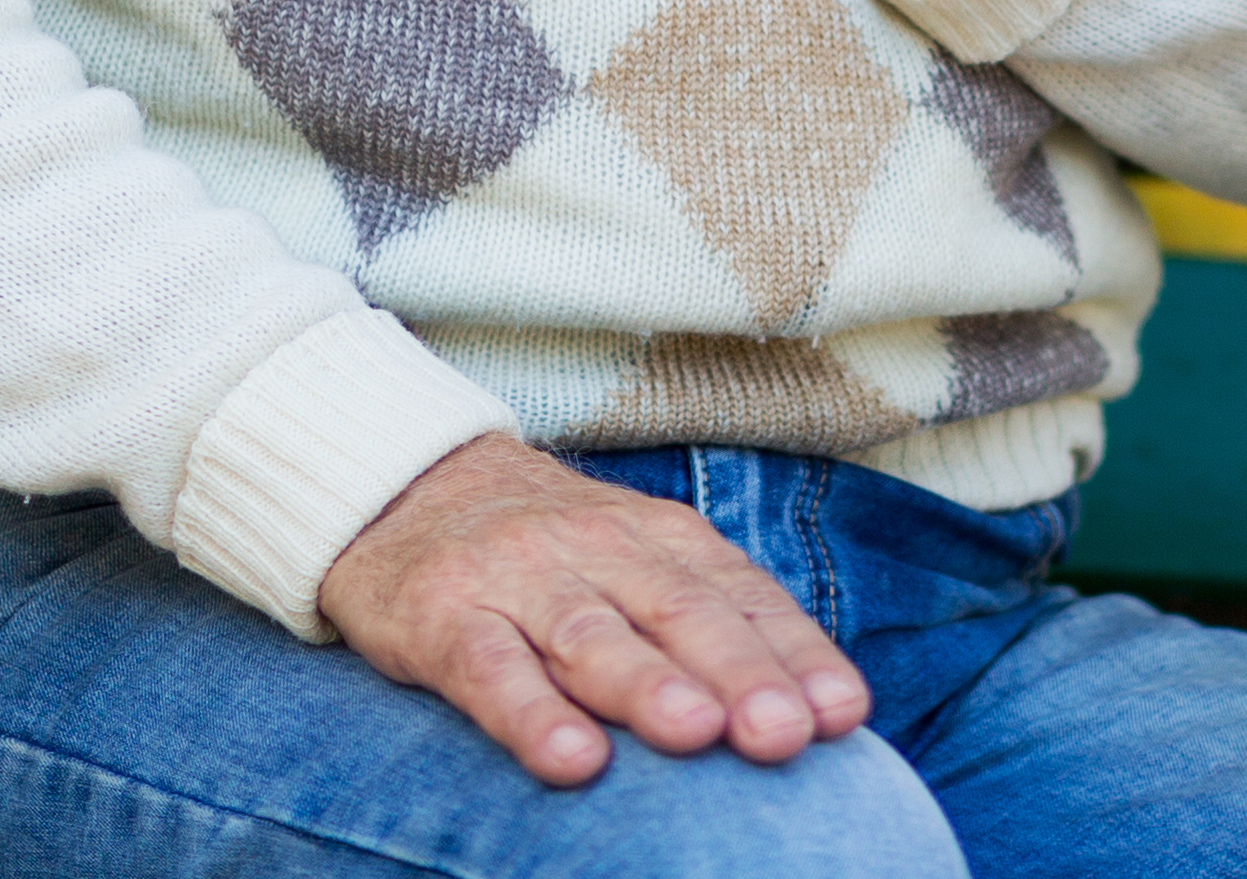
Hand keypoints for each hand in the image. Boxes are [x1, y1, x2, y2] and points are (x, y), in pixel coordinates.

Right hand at [314, 432, 867, 786]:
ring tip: (697, 733)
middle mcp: (597, 548)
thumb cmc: (548, 554)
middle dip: (740, 673)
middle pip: (680, 612)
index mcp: (657, 537)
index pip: (740, 594)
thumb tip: (816, 710)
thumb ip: (711, 621)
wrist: (403, 486)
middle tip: (786, 733)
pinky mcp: (444, 617)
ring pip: (592, 635)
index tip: (843, 712)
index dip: (795, 653)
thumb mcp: (634, 564)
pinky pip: (491, 670)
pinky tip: (573, 761)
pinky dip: (533, 716)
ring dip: (648, 686)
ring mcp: (518, 580)